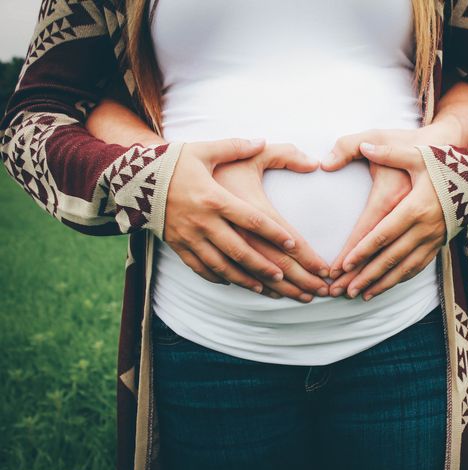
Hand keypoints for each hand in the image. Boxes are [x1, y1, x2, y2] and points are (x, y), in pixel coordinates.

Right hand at [164, 138, 306, 292]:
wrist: (131, 179)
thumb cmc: (172, 162)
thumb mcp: (203, 150)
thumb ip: (235, 146)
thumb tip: (262, 140)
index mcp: (214, 198)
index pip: (251, 219)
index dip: (273, 233)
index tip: (293, 244)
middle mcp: (203, 222)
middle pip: (239, 249)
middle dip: (262, 265)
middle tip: (283, 276)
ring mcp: (189, 237)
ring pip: (220, 265)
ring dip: (243, 278)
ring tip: (262, 287)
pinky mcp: (177, 245)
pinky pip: (199, 267)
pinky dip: (217, 277)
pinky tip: (231, 282)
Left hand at [329, 142, 445, 300]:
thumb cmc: (444, 163)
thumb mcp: (418, 155)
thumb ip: (389, 152)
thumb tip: (363, 146)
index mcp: (415, 206)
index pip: (384, 234)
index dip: (363, 251)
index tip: (345, 265)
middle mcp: (425, 227)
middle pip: (391, 257)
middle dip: (366, 275)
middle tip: (344, 290)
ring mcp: (434, 238)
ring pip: (404, 268)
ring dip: (381, 283)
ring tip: (360, 295)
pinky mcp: (439, 243)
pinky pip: (418, 266)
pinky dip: (400, 279)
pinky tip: (384, 287)